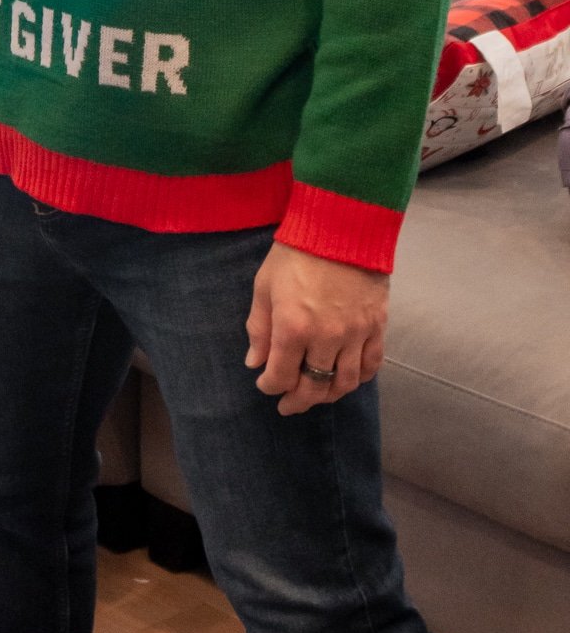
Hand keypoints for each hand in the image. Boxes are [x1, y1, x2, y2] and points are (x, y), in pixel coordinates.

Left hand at [245, 240, 387, 415]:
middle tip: (288, 406)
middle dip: (297, 401)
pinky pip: (371, 365)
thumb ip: (259, 328)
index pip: (281, 376)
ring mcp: (355, 334)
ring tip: (316, 396)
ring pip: (344, 383)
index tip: (265, 384)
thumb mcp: (265, 286)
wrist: (341, 227)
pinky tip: (346, 379)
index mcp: (293, 328)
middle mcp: (326, 338)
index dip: (270, 386)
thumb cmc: (295, 253)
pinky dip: (359, 378)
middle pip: (313, 387)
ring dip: (328, 396)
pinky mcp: (377, 326)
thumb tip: (255, 363)